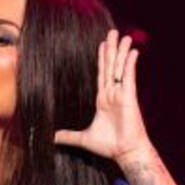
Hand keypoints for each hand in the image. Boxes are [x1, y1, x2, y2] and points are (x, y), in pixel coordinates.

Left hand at [54, 30, 155, 163]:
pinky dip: (130, 64)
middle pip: (111, 66)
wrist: (125, 152)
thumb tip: (52, 137)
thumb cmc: (109, 146)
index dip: (102, 59)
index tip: (102, 45)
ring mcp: (122, 94)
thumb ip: (69, 136)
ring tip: (124, 36)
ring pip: (120, 68)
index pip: (102, 74)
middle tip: (113, 32)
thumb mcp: (83, 139)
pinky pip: (129, 77)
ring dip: (121, 51)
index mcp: (103, 99)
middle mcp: (113, 94)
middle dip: (112, 49)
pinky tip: (132, 52)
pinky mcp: (129, 97)